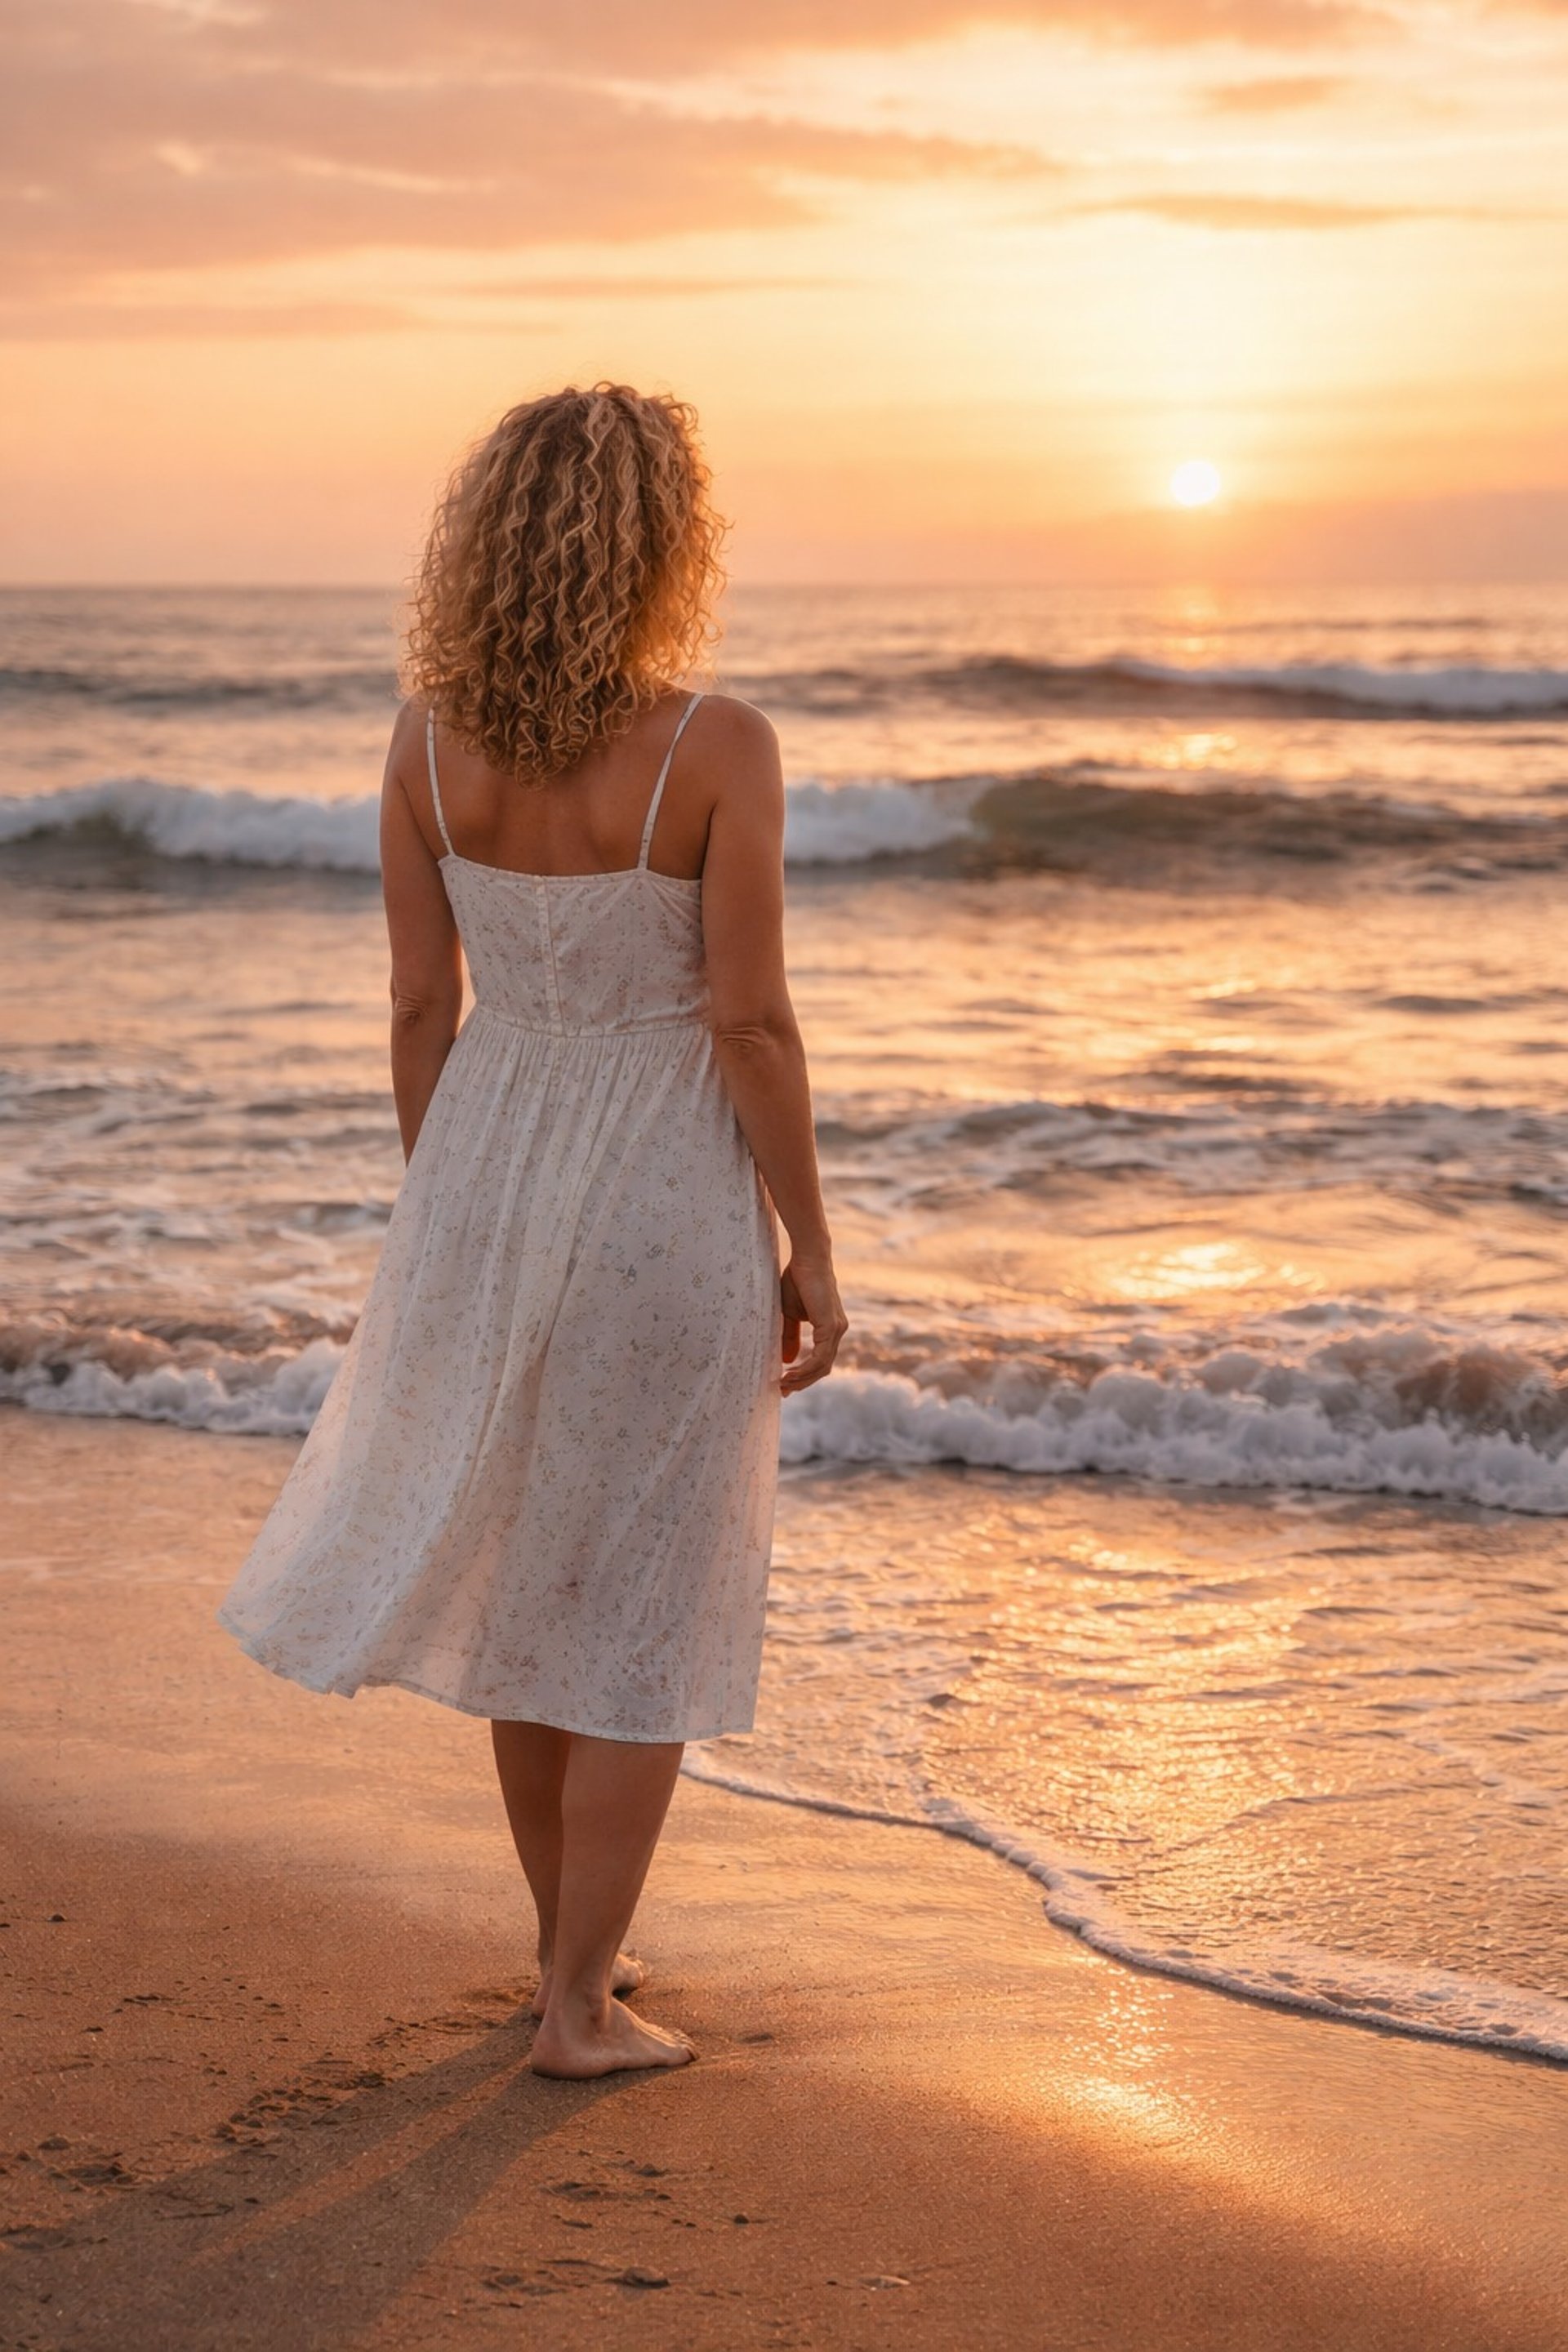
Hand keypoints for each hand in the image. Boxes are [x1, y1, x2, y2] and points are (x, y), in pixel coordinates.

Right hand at [779, 1256, 846, 1394]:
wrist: (807, 1259)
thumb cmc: (797, 1281)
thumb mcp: (789, 1314)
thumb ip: (790, 1337)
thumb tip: (788, 1360)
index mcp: (830, 1329)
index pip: (820, 1360)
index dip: (803, 1375)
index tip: (785, 1383)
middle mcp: (838, 1331)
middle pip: (823, 1368)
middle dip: (802, 1382)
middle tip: (782, 1391)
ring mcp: (837, 1329)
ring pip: (822, 1366)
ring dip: (802, 1379)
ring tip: (783, 1385)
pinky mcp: (832, 1326)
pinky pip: (820, 1357)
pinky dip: (805, 1368)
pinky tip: (790, 1373)